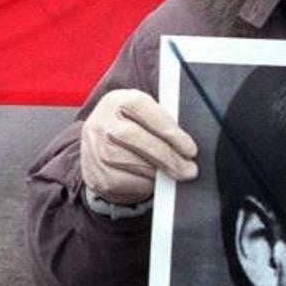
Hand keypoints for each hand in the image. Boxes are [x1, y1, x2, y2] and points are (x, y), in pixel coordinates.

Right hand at [80, 89, 198, 204]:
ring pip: (131, 163)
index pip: (143, 109)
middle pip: (136, 138)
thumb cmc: (133, 127)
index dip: (169, 130)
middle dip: (167, 156)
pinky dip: (145, 184)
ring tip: (176, 174)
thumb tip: (186, 143)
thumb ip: (163, 122)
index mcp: (118, 100)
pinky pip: (125, 183)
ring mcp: (95, 149)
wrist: (99, 146)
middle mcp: (102, 122)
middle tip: (189, 169)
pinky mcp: (96, 175)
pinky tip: (153, 180)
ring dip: (159, 172)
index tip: (190, 149)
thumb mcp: (145, 115)